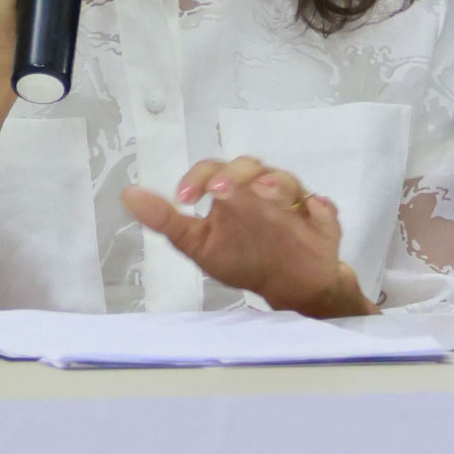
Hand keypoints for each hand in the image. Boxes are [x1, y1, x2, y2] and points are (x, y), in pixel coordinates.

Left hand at [120, 157, 374, 317]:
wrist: (286, 286)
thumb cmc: (241, 258)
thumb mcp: (197, 243)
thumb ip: (165, 219)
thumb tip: (128, 195)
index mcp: (232, 190)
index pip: (213, 170)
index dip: (198, 178)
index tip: (184, 198)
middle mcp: (262, 190)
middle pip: (251, 166)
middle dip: (236, 174)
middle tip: (222, 190)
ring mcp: (294, 204)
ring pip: (289, 182)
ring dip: (277, 184)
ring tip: (265, 195)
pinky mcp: (323, 223)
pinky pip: (325, 212)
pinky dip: (321, 211)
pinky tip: (315, 213)